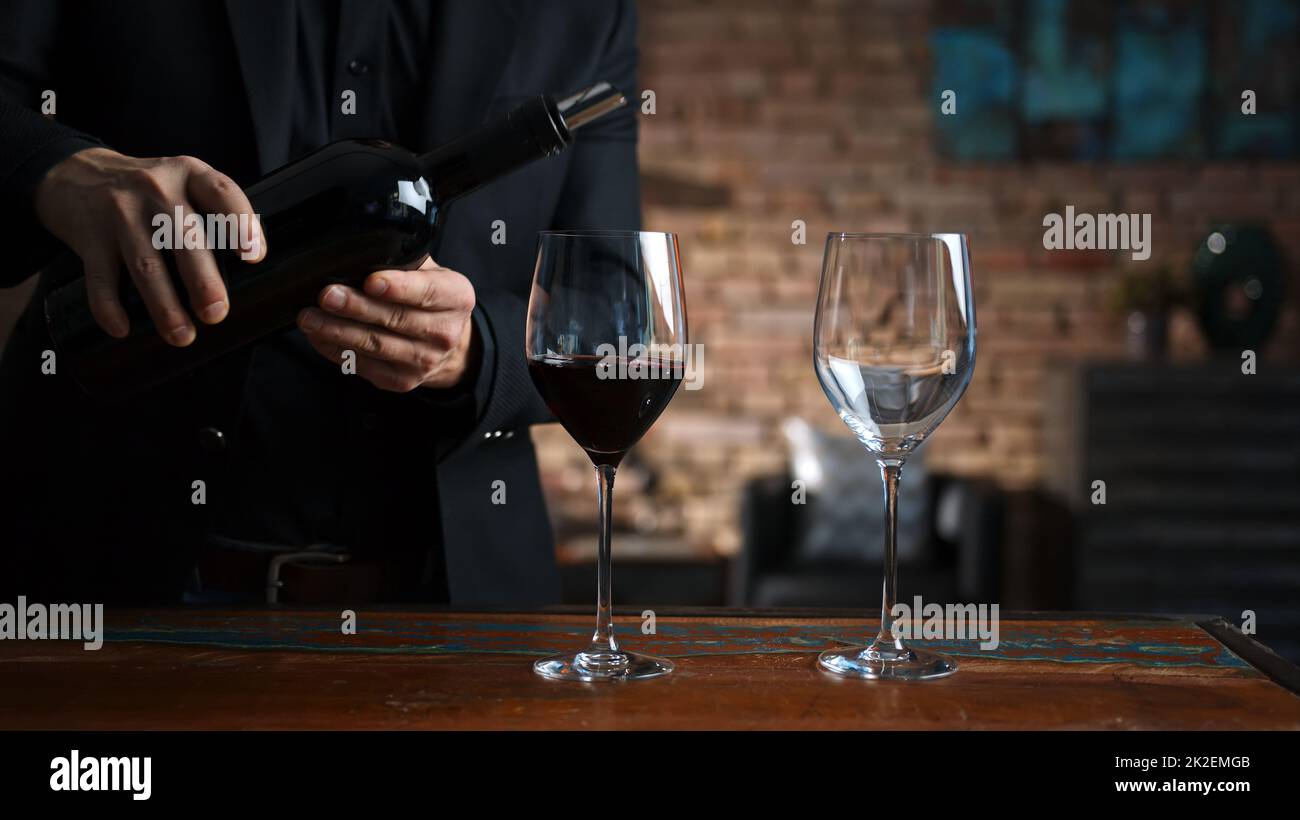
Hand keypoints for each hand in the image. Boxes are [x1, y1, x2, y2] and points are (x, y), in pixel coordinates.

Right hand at [33, 147, 264, 344]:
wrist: (76, 175)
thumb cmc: (148, 191)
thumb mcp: (184, 184)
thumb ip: (214, 213)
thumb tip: (252, 270)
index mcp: (189, 174)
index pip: (221, 193)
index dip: (241, 223)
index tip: (254, 256)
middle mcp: (155, 189)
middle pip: (183, 238)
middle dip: (202, 280)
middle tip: (216, 313)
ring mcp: (119, 212)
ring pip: (145, 264)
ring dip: (164, 305)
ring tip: (182, 335)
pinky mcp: (90, 236)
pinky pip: (101, 278)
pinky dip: (109, 307)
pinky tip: (122, 328)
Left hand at [296, 256, 477, 392]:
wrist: (448, 345)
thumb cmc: (430, 298)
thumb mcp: (431, 272)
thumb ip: (405, 261)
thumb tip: (358, 249)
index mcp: (457, 297)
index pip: (427, 292)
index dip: (398, 288)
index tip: (370, 281)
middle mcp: (445, 333)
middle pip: (396, 319)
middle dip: (357, 307)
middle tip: (327, 295)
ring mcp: (424, 361)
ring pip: (375, 345)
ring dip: (337, 331)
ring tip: (309, 317)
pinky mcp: (401, 380)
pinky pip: (363, 364)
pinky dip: (335, 349)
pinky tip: (317, 335)